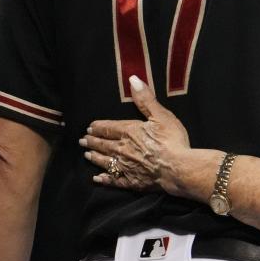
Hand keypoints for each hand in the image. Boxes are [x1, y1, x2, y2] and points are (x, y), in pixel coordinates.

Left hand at [81, 76, 192, 194]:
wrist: (177, 168)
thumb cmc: (171, 140)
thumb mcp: (161, 115)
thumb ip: (145, 99)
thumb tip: (132, 78)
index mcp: (129, 131)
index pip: (108, 128)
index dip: (98, 127)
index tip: (89, 127)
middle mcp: (122, 149)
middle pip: (103, 144)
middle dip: (92, 141)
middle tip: (82, 141)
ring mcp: (125, 167)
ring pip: (105, 161)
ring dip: (95, 157)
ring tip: (86, 155)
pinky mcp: (131, 181)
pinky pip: (113, 180)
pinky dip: (104, 179)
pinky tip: (97, 178)